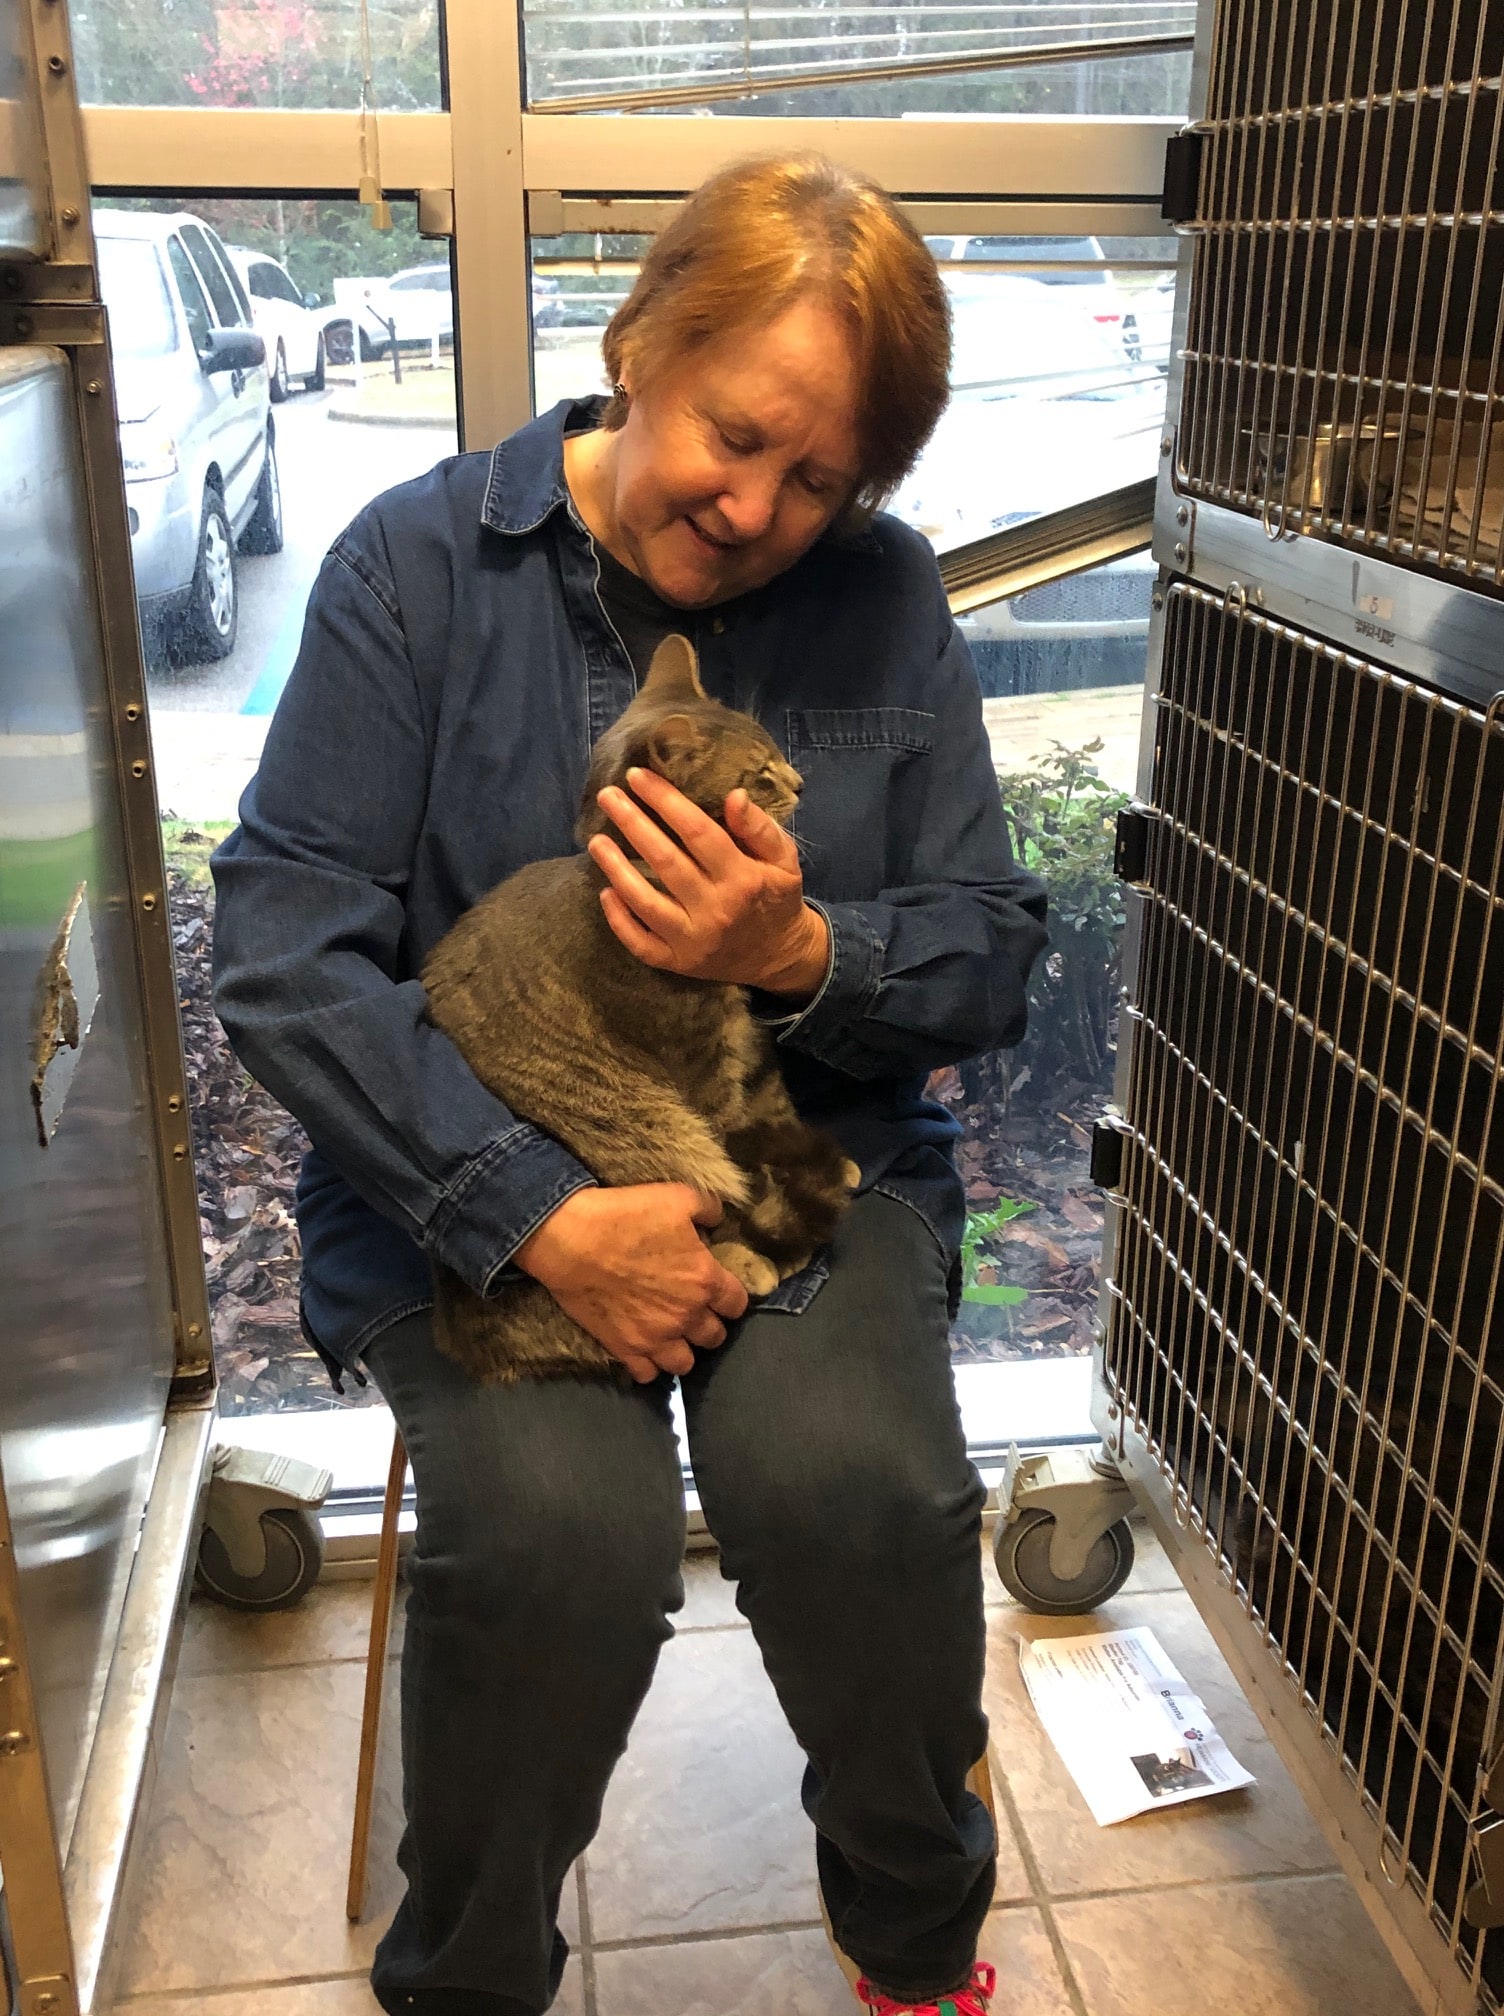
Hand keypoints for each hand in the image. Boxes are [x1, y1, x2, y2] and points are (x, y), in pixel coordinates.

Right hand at [513, 1184, 749, 1383]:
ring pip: (685, 1363)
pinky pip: (648, 1375)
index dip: (730, 1296)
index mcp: (705, 1280)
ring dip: (683, 1349)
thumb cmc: (626, 1215)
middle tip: (694, 1309)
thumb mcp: (677, 1197)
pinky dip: (650, 1365)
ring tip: (672, 1334)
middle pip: (715, 1336)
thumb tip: (717, 1219)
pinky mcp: (625, 1348)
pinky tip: (645, 1349)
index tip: (719, 1289)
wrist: (572, 1239)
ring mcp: (655, 1337)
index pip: (737, 1304)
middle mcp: (686, 1315)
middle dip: (709, 1323)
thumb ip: (708, 1209)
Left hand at [587, 769, 828, 997]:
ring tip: (595, 841)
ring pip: (646, 903)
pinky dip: (619, 920)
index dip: (665, 801)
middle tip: (607, 796)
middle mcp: (716, 910)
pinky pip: (641, 944)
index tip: (638, 777)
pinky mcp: (679, 963)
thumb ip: (760, 827)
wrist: (780, 957)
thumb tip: (733, 795)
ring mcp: (694, 940)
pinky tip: (605, 892)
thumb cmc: (776, 898)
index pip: (698, 831)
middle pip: (665, 861)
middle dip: (632, 824)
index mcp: (743, 878)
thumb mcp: (784, 859)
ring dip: (616, 869)